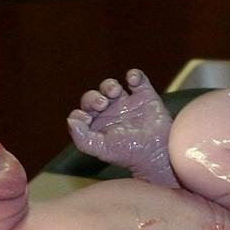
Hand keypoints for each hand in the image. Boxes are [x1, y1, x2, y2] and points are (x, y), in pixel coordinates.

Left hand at [67, 69, 178, 186]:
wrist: (157, 151)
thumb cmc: (129, 153)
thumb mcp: (101, 148)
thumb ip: (82, 138)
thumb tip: (71, 120)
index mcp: (97, 127)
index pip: (81, 113)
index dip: (80, 113)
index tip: (87, 119)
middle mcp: (110, 114)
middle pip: (94, 97)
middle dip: (94, 98)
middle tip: (102, 104)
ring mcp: (127, 104)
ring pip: (111, 86)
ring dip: (109, 85)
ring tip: (114, 93)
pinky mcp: (144, 96)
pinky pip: (137, 79)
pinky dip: (134, 75)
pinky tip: (133, 81)